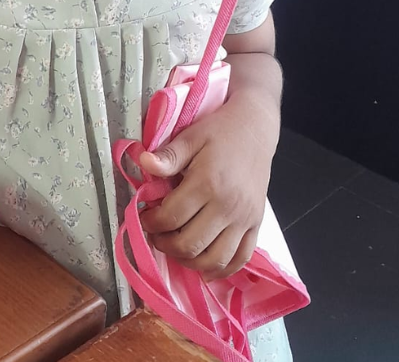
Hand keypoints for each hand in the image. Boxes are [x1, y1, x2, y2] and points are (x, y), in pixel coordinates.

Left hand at [138, 99, 276, 280]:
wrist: (255, 128)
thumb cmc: (219, 131)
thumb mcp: (190, 137)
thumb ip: (168, 155)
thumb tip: (142, 162)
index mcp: (207, 183)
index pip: (172, 217)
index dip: (151, 223)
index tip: (143, 217)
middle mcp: (228, 206)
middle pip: (190, 244)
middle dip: (165, 244)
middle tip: (155, 234)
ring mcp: (244, 219)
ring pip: (214, 258)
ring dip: (189, 261)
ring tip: (175, 248)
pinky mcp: (256, 224)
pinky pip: (240, 258)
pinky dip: (221, 269)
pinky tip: (204, 266)